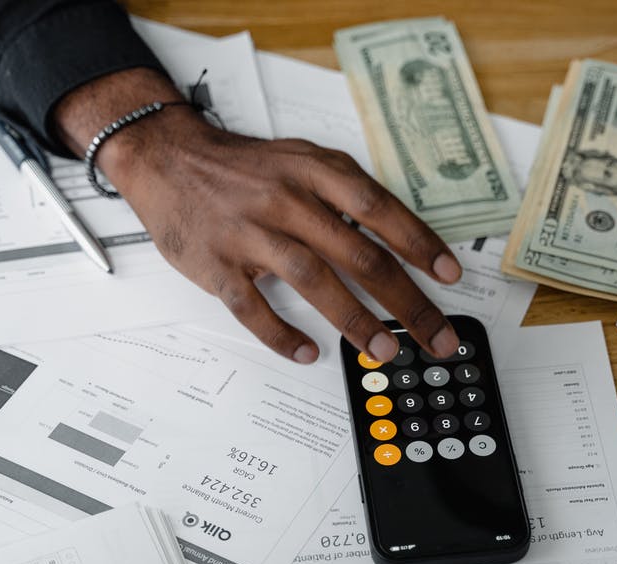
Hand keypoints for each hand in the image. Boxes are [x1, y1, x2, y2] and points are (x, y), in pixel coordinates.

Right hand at [52, 69, 461, 364]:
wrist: (168, 158)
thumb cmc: (244, 168)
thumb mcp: (303, 160)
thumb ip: (347, 193)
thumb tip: (400, 239)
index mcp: (315, 172)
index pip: (380, 210)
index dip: (419, 244)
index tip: (448, 276)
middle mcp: (288, 201)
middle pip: (360, 256)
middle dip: (407, 302)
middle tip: (435, 336)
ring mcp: (251, 233)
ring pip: (313, 281)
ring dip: (355, 321)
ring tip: (384, 350)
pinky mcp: (217, 265)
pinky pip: (252, 307)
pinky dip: (281, 334)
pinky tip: (306, 352)